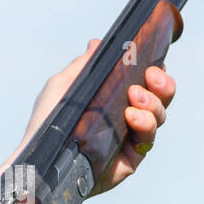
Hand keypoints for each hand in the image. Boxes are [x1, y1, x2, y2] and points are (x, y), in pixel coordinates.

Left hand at [0, 39, 176, 196]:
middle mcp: (127, 118)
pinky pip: (149, 139)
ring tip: (135, 99)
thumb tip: (96, 44)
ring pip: (159, 117)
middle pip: (160, 98)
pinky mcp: (131, 159)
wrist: (40, 159)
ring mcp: (131, 139)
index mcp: (115, 98)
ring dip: (152, 103)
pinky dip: (145, 124)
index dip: (156, 72)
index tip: (152, 64)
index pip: (146, 83)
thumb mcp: (62, 87)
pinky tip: (132, 116)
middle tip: (151, 77)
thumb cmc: (47, 123)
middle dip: (163, 84)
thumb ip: (83, 66)